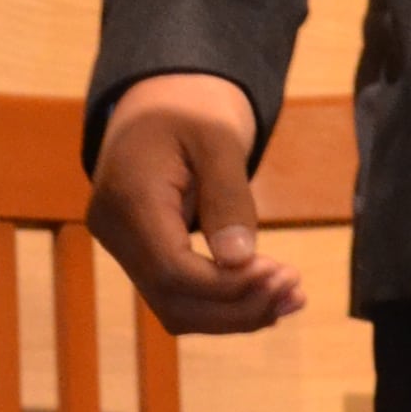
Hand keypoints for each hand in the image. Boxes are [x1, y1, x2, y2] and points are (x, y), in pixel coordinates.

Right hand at [88, 74, 304, 334]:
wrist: (161, 98)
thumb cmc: (191, 107)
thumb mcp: (218, 138)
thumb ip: (228, 198)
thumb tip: (239, 259)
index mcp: (128, 199)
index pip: (172, 271)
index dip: (228, 286)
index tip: (281, 275)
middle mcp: (115, 232)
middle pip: (173, 301)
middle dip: (238, 308)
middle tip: (295, 292)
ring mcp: (123, 247)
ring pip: (176, 308)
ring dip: (235, 313)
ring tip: (291, 299)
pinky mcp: (141, 254)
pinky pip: (179, 294)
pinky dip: (224, 302)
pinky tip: (268, 296)